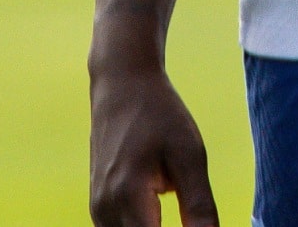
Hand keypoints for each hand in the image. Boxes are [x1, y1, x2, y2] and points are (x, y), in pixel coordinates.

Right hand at [89, 64, 218, 226]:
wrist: (122, 86)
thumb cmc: (159, 115)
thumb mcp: (190, 155)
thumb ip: (200, 206)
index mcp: (128, 196)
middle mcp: (105, 209)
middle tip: (195, 220)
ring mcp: (98, 209)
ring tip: (185, 217)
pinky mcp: (98, 207)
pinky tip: (160, 217)